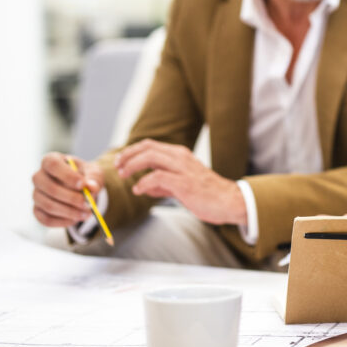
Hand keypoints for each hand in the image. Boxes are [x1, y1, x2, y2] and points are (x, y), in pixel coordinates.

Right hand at [32, 152, 102, 226]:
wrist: (81, 188)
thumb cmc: (85, 176)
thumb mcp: (93, 173)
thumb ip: (94, 178)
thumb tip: (91, 187)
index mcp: (51, 160)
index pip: (52, 164)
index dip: (66, 175)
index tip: (82, 184)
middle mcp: (39, 176)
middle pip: (49, 187)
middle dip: (70, 198)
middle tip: (87, 203)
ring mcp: (36, 194)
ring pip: (48, 205)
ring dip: (69, 212)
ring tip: (87, 213)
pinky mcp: (37, 210)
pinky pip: (46, 219)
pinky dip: (63, 221)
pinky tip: (76, 219)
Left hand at [116, 139, 245, 225]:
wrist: (229, 201)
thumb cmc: (207, 194)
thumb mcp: (182, 186)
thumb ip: (163, 184)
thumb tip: (144, 187)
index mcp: (180, 155)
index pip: (150, 145)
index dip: (132, 151)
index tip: (120, 161)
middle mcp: (180, 157)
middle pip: (147, 147)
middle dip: (128, 156)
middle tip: (118, 167)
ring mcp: (183, 169)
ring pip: (150, 157)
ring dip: (133, 165)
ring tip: (124, 176)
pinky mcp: (184, 183)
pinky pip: (158, 177)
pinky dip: (144, 183)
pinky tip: (139, 191)